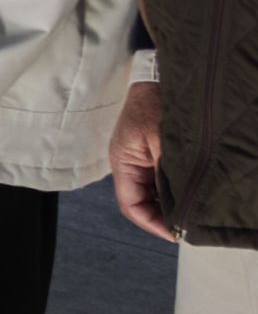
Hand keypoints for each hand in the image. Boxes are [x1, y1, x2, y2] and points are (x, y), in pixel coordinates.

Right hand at [110, 80, 175, 241]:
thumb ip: (167, 176)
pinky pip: (157, 182)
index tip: (177, 234)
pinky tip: (187, 197)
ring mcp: (138, 159)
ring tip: (190, 215)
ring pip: (149, 194)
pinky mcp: (149, 154)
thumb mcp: (163, 143)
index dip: (152, 224)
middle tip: (188, 228)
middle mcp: (127, 165)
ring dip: (167, 206)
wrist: (156, 79)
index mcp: (124, 163)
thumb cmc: (155, 107)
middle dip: (161, 218)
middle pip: (140, 203)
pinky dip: (171, 193)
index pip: (131, 205)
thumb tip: (178, 208)